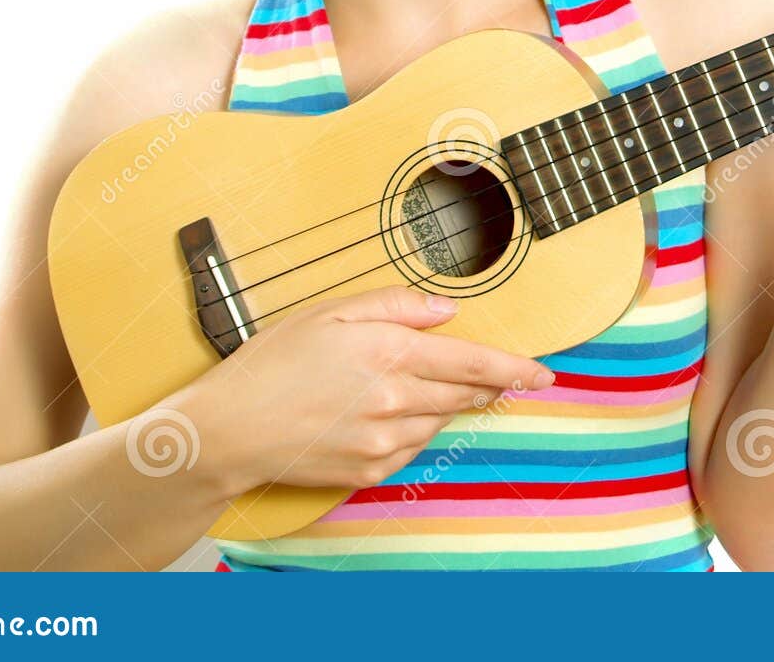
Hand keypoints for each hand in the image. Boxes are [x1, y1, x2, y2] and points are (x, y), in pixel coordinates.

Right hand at [176, 285, 555, 495]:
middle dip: (487, 385)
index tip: (544, 374)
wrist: (229, 430)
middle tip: (495, 377)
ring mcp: (386, 439)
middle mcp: (396, 399)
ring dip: (442, 403)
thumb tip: (445, 311)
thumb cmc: (272, 364)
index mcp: (391, 353)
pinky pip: (413, 446)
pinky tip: (382, 414)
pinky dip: (412, 428)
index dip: (516, 369)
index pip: (474, 362)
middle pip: (466, 394)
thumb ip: (395, 305)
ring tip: (403, 387)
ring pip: (440, 419)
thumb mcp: (330, 311)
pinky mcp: (372, 469)